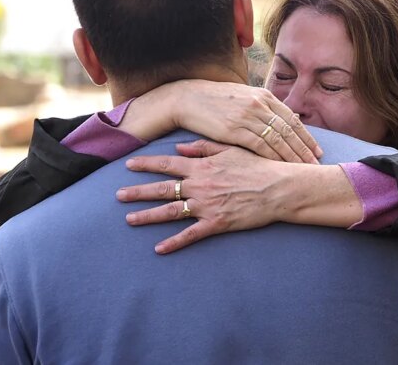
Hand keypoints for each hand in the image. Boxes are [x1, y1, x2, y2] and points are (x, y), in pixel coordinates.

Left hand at [116, 140, 360, 253]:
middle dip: (137, 192)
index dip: (146, 164)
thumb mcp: (231, 150)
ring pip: (170, 212)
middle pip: (161, 189)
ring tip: (129, 219)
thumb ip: (203, 148)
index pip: (167, 164)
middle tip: (118, 195)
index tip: (129, 165)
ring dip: (148, 216)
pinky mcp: (216, 223)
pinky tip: (159, 249)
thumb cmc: (258, 166)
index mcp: (202, 167)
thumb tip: (179, 147)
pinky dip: (174, 243)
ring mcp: (206, 206)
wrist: (278, 188)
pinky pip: (190, 235)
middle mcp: (199, 186)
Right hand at [123, 80, 321, 163]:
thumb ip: (263, 107)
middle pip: (289, 131)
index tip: (317, 151)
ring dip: (293, 156)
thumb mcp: (243, 97)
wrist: (187, 97)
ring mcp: (248, 117)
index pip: (291, 120)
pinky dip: (273, 158)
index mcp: (264, 96)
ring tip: (304, 170)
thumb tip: (283, 118)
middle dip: (305, 150)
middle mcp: (259, 105)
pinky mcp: (234, 129)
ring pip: (278, 140)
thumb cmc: (215, 100)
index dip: (306, 137)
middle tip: (317, 165)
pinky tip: (281, 168)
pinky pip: (260, 146)